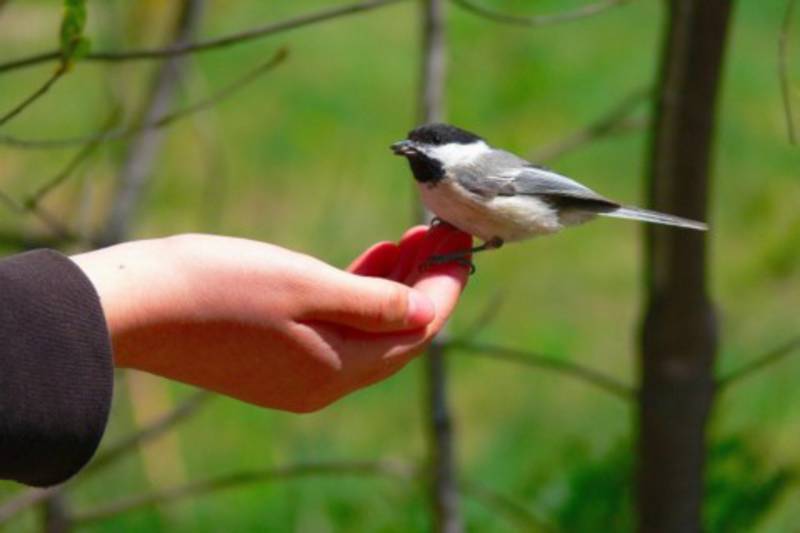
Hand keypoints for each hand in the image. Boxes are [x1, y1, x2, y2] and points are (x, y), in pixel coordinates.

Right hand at [71, 226, 470, 411]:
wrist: (134, 305)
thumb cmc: (219, 286)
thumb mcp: (306, 284)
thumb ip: (372, 301)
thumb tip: (424, 311)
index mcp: (336, 370)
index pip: (415, 332)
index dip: (444, 287)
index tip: (461, 243)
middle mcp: (322, 382)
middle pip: (395, 335)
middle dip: (424, 284)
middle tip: (443, 235)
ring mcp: (297, 373)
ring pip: (366, 330)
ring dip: (392, 286)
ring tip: (412, 238)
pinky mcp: (275, 357)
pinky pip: (335, 329)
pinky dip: (356, 296)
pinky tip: (370, 259)